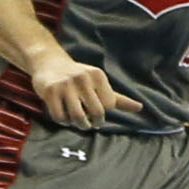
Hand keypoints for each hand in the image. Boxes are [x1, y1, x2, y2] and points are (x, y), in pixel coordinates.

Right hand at [27, 51, 141, 126]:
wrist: (49, 63)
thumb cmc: (79, 77)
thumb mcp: (99, 83)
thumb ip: (118, 99)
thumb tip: (140, 108)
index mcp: (98, 76)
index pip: (109, 104)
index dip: (103, 113)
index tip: (97, 115)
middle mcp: (83, 78)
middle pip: (96, 112)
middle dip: (94, 123)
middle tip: (91, 124)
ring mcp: (65, 85)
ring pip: (77, 116)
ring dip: (80, 125)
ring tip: (80, 124)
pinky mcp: (50, 91)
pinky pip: (59, 116)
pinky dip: (63, 122)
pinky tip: (65, 119)